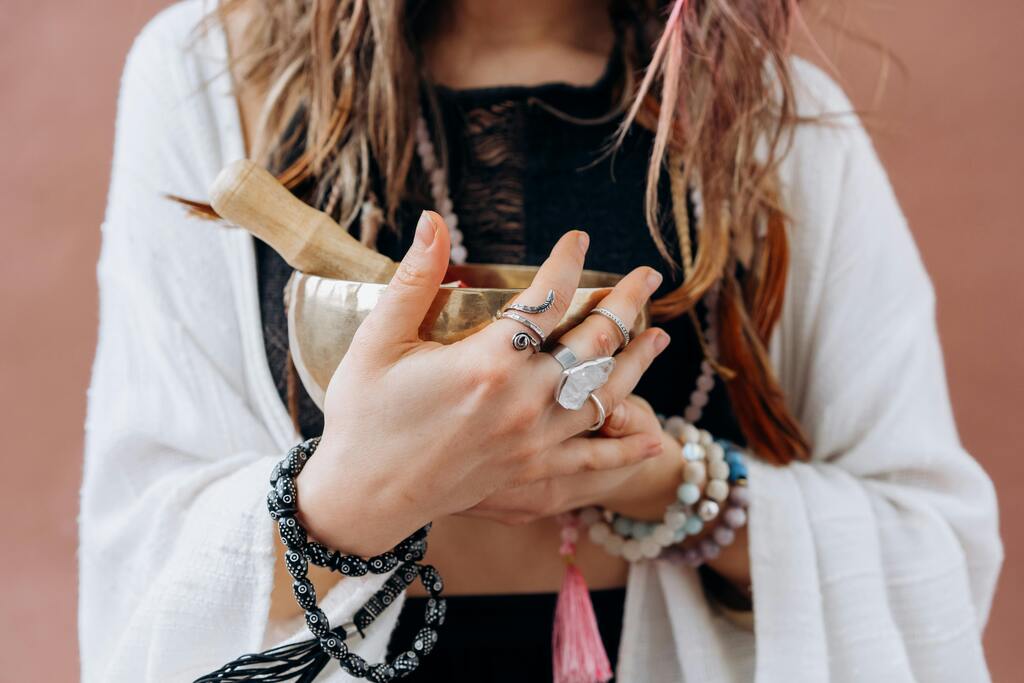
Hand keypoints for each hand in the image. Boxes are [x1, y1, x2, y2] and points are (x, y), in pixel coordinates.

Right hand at [296, 211, 669, 555]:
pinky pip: (594, 459)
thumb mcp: (377, 341)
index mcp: (488, 362)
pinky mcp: (533, 474)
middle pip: (593, 342)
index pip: (547, 299)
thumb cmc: (363, 416)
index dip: (567, 263)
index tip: (578, 240)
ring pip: (605, 394)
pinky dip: (627, 449)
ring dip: (638, 361)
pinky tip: (655, 439)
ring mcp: (534, 440)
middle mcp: (524, 400)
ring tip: (660, 334)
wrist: (363, 497)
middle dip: (624, 303)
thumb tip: (433, 220)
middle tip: (647, 276)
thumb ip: (413, 279)